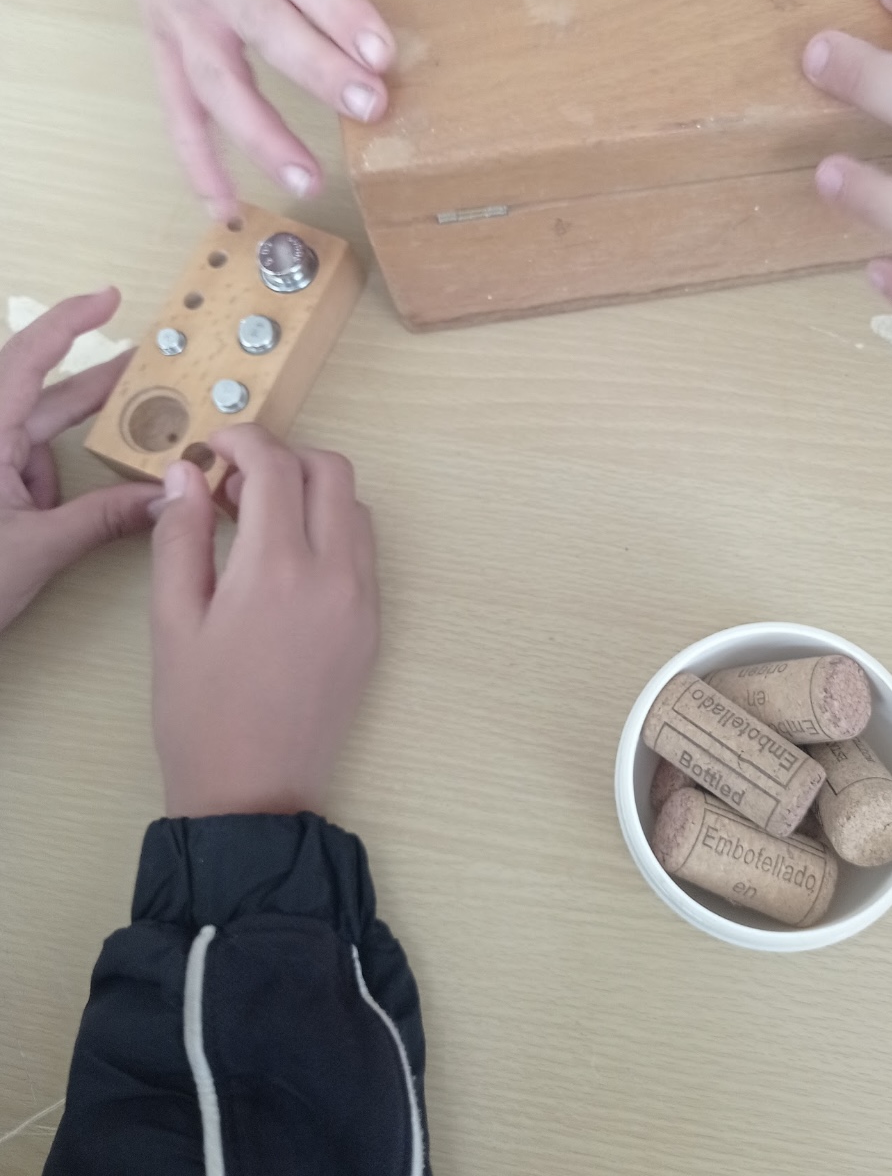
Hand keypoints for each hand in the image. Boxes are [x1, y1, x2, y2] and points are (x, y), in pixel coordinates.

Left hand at [0, 291, 160, 631]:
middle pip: (42, 395)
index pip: (26, 358)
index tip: (110, 297)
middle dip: (97, 389)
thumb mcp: (38, 549)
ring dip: (77, 449)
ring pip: (36, 437)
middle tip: (153, 375)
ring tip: (122, 470)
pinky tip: (71, 512)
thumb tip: (166, 498)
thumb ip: (104, 518)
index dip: (69, 322)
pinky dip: (55, 478)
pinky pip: (26, 467)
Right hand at [81, 0, 395, 218]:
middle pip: (259, 26)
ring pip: (214, 81)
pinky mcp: (160, 42)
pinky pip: (177, 111)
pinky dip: (198, 164)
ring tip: (310, 179)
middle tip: (372, 107)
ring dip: (261, 136)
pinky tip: (227, 207)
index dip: (338, 8)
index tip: (381, 51)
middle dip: (317, 71)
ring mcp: (175, 10)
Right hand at [150, 426, 378, 816]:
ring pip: (356, 507)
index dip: (243, 441)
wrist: (256, 793)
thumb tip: (189, 472)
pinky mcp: (375, 623)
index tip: (213, 448)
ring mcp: (365, 598)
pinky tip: (287, 558)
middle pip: (332, 470)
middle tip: (235, 483)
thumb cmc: (200, 711)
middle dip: (285, 458)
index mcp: (279, 568)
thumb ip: (181, 535)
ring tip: (257, 522)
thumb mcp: (172, 620)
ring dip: (312, 492)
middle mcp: (336, 573)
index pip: (276, 466)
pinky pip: (364, 549)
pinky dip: (332, 529)